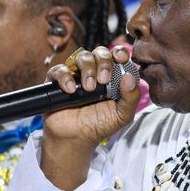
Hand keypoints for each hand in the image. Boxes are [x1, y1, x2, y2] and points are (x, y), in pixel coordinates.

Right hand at [41, 46, 139, 189]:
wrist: (76, 138)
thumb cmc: (100, 124)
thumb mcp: (122, 115)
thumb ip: (131, 97)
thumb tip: (130, 77)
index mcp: (112, 76)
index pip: (117, 55)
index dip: (120, 53)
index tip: (121, 59)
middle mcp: (95, 72)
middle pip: (100, 52)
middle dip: (104, 62)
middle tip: (104, 80)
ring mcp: (76, 75)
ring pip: (82, 56)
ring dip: (87, 69)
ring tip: (89, 89)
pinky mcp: (58, 81)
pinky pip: (60, 69)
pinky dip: (66, 77)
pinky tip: (71, 90)